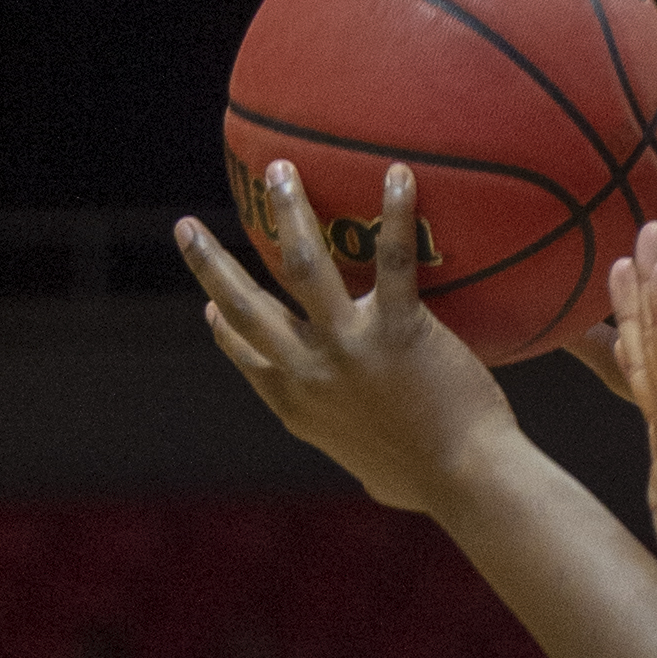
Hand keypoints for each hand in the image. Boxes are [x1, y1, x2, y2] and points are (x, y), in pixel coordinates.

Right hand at [176, 162, 517, 512]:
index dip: (225, 330)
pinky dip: (396, 213)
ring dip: (287, 212)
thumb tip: (379, 466)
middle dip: (210, 263)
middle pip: (246, 307)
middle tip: (187, 227)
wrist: (469, 483)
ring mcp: (351, 347)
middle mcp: (312, 372)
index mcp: (302, 407)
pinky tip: (400, 175)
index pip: (248, 358)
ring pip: (302, 264)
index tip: (210, 307)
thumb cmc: (435, 486)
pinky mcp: (398, 330)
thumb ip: (367, 453)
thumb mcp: (380, 475)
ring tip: (279, 171)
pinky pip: (393, 259)